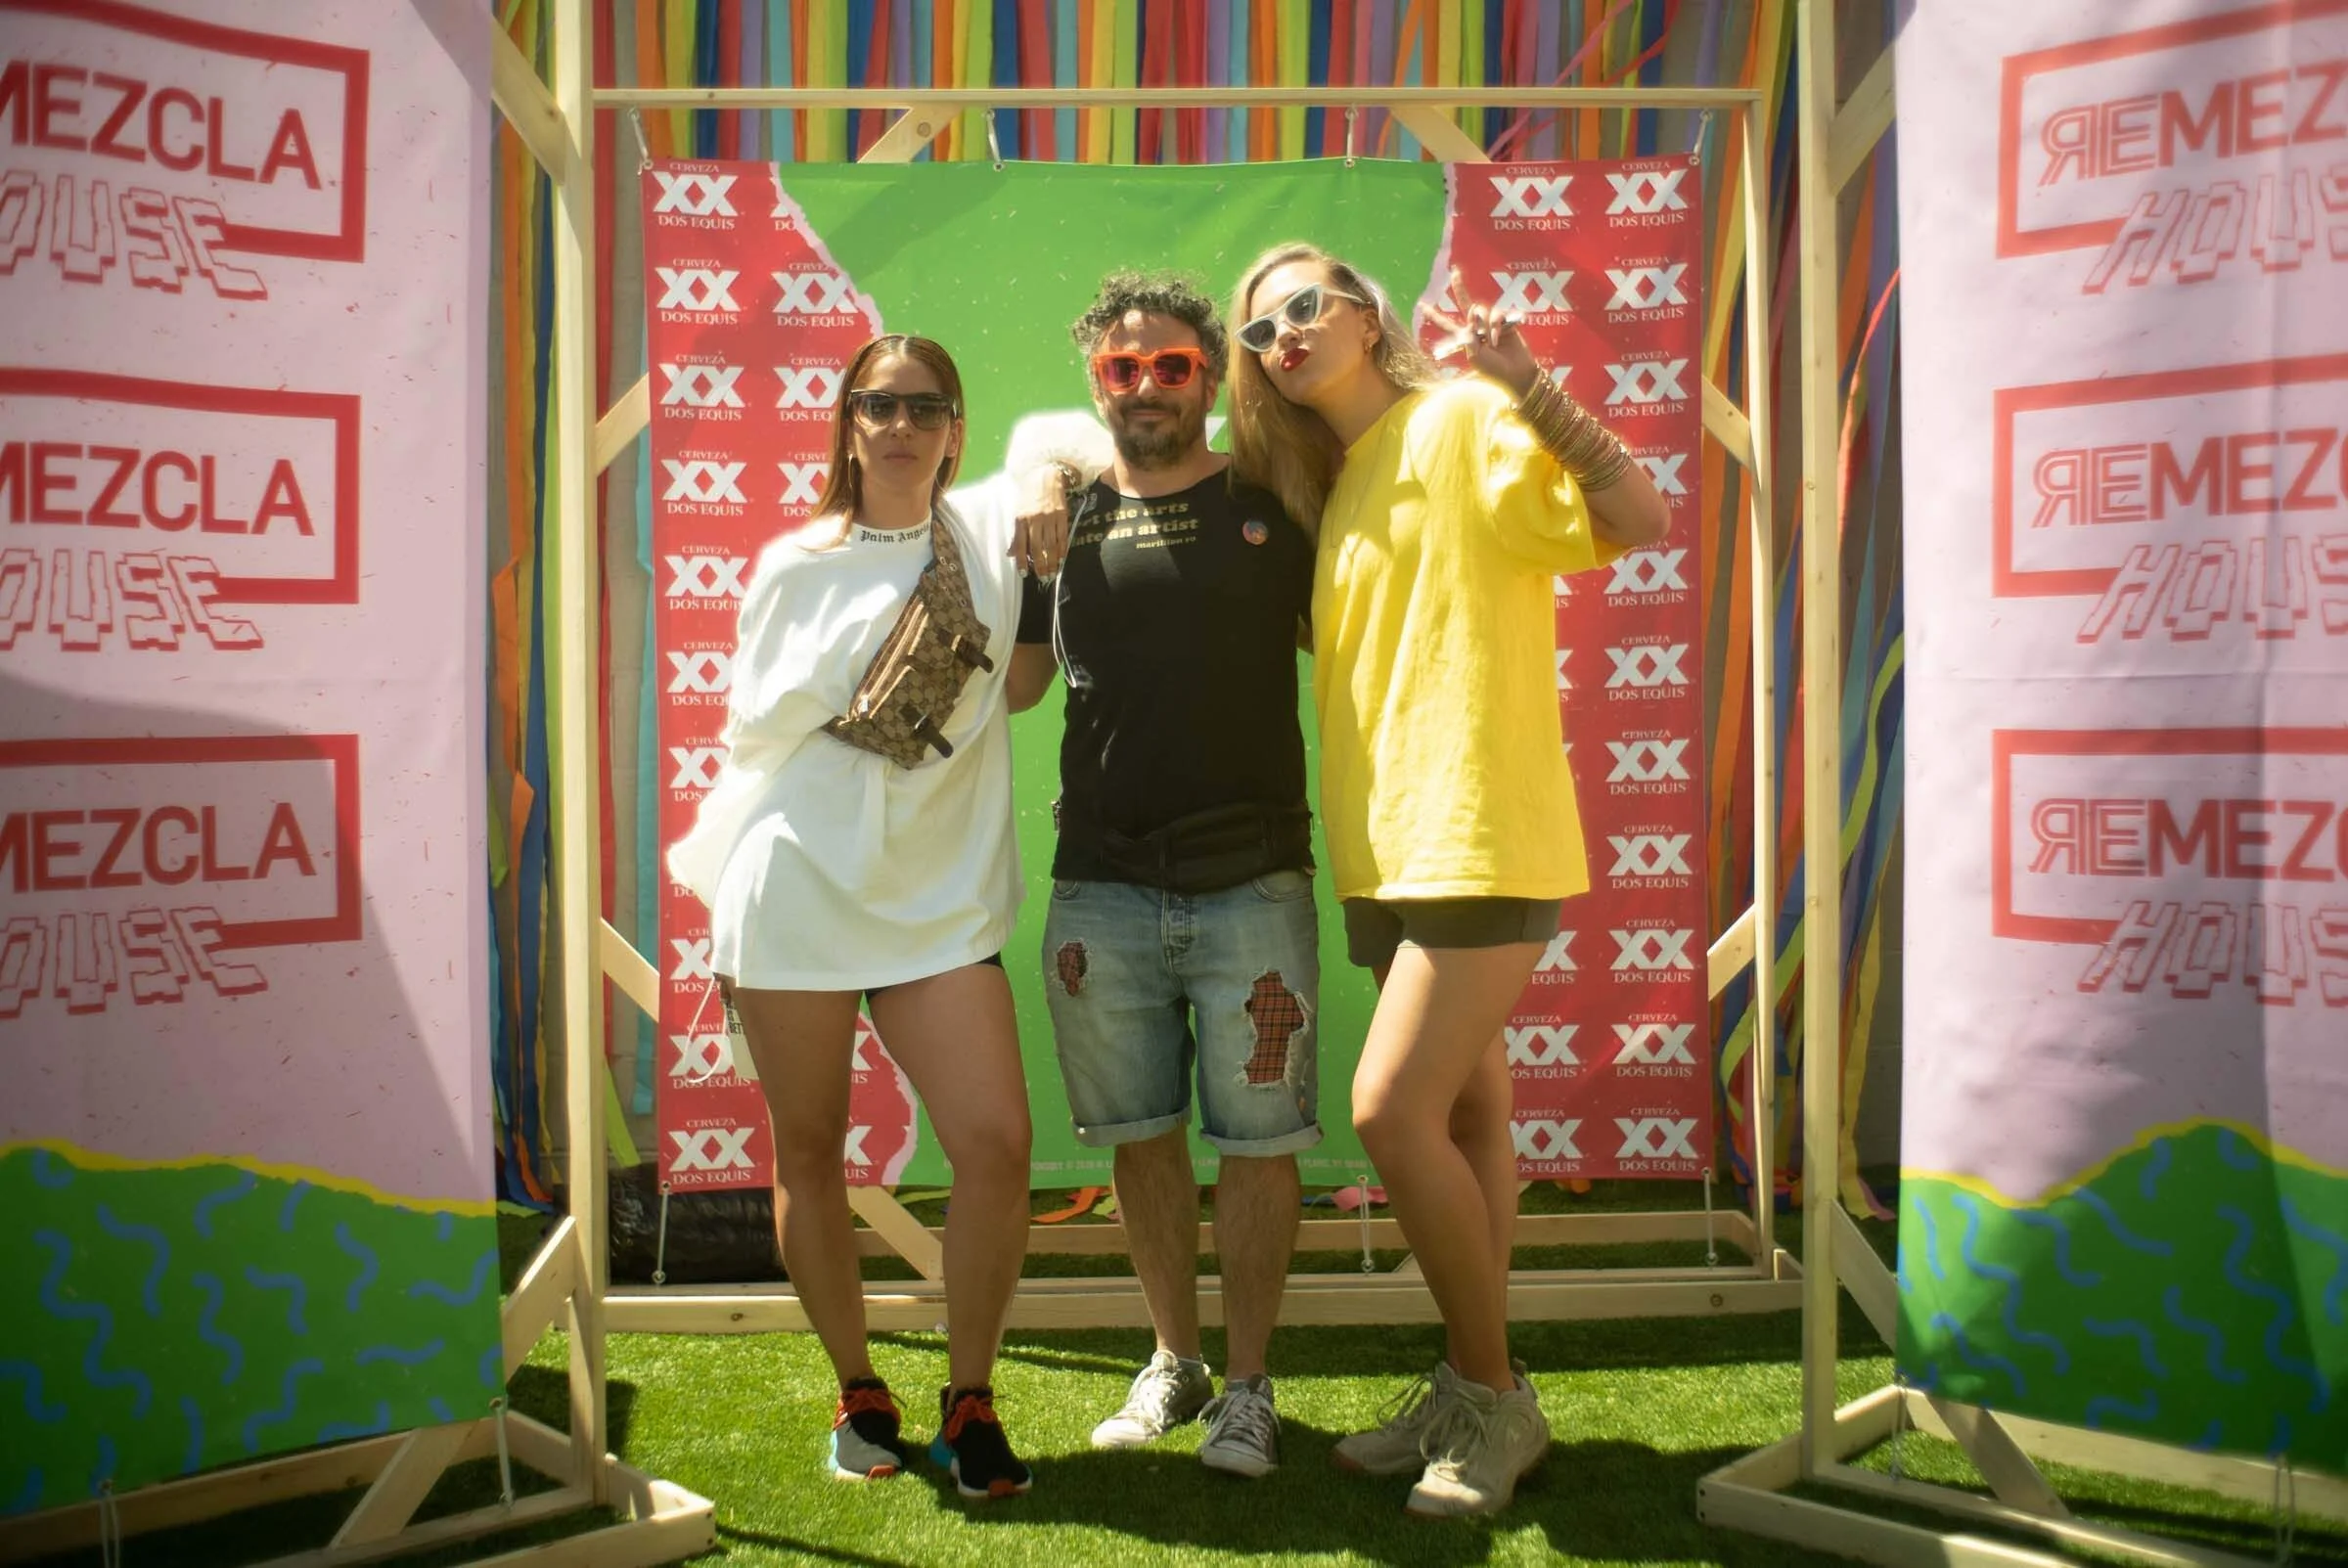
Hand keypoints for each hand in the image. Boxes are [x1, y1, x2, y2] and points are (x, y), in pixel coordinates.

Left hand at [1009, 462, 1072, 576]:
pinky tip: (1062, 559)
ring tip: (1052, 573)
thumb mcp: (1018, 512)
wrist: (1047, 475)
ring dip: (1052, 561)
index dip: (1022, 561)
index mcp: (1021, 519)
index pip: (1021, 545)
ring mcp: (1050, 517)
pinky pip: (1062, 536)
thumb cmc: (1029, 495)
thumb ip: (1016, 535)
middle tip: (1042, 578)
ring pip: (1051, 545)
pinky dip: (1062, 550)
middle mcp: (1035, 519)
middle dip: (1040, 566)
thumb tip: (1010, 554)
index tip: (1024, 574)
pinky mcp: (1062, 515)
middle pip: (1037, 548)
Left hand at [1420, 265, 1538, 397]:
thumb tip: (1473, 310)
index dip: (1434, 316)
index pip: (1446, 324)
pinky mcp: (1504, 321)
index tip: (1421, 305)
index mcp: (1464, 338)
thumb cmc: (1493, 369)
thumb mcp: (1474, 356)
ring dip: (1485, 326)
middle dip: (1460, 288)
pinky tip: (1499, 337)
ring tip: (1491, 343)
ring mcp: (1490, 323)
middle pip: (1466, 304)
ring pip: (1482, 311)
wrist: (1515, 371)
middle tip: (1454, 272)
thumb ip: (1469, 334)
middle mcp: (1475, 328)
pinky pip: (1497, 314)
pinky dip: (1496, 325)